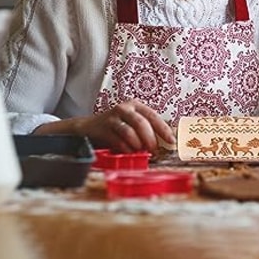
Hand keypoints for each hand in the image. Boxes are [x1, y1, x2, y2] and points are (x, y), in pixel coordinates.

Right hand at [34, 99, 175, 152]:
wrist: (87, 128)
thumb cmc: (115, 128)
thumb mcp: (131, 124)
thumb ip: (145, 131)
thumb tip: (163, 144)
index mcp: (136, 105)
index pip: (153, 116)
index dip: (163, 129)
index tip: (171, 141)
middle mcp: (125, 108)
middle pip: (142, 123)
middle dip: (150, 139)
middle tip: (154, 151)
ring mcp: (113, 117)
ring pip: (130, 131)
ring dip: (137, 145)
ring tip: (140, 152)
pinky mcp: (103, 127)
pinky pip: (118, 139)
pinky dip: (125, 148)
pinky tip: (128, 153)